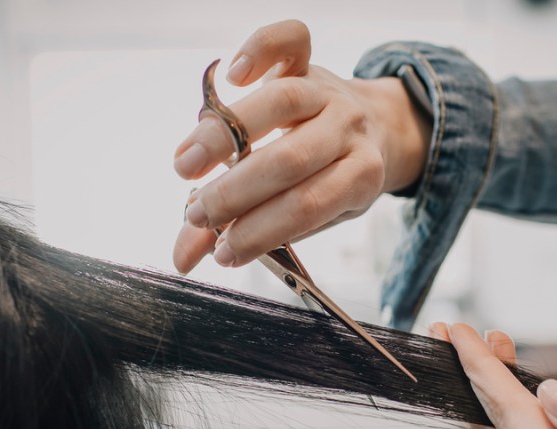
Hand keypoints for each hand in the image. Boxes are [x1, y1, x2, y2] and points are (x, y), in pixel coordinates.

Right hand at [173, 20, 430, 272]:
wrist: (373, 130)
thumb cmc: (329, 180)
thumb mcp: (306, 215)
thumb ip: (246, 232)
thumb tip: (183, 260)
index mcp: (360, 176)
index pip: (307, 207)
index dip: (260, 231)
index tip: (222, 251)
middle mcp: (348, 130)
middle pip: (291, 159)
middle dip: (235, 194)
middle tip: (197, 215)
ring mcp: (329, 91)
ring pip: (280, 103)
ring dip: (222, 138)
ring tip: (185, 167)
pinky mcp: (309, 61)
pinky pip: (292, 39)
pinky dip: (260, 49)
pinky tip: (230, 75)